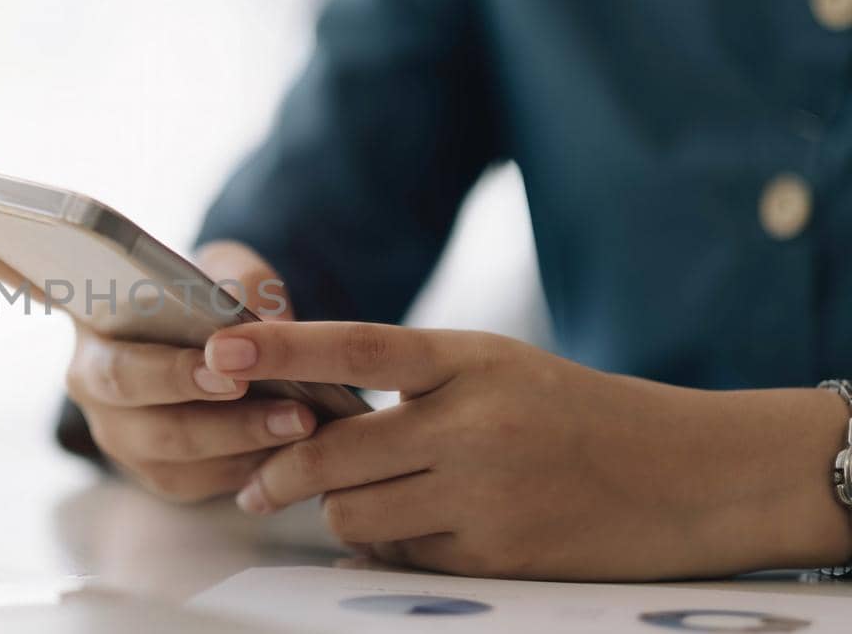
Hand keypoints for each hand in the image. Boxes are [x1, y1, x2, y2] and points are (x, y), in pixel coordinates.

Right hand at [0, 225, 315, 501]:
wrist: (252, 371)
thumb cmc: (226, 309)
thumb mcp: (239, 276)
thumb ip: (245, 283)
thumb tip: (255, 314)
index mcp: (91, 313)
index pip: (23, 278)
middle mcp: (89, 374)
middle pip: (120, 381)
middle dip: (176, 377)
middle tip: (230, 369)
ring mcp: (119, 431)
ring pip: (165, 440)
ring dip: (232, 430)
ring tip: (294, 416)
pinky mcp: (156, 476)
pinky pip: (196, 479)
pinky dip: (245, 463)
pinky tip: (287, 448)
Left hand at [203, 321, 851, 579]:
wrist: (685, 475)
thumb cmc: (572, 414)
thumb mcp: (495, 369)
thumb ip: (410, 382)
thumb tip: (308, 417)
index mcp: (469, 359)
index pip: (355, 345)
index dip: (279, 347)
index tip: (216, 349)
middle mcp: (473, 422)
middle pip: (332, 453)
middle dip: (279, 473)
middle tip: (255, 484)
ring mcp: (485, 494)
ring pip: (353, 514)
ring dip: (338, 515)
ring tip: (357, 504)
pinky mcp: (496, 556)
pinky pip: (401, 557)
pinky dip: (390, 548)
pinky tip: (414, 531)